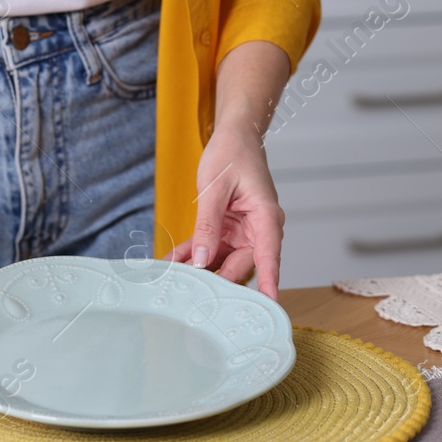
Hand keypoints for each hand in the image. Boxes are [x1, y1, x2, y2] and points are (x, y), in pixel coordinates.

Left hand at [168, 121, 283, 298]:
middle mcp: (258, 228)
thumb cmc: (233, 154)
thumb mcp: (215, 189)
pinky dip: (193, 253)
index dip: (268, 282)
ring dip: (199, 268)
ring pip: (222, 259)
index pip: (268, 256)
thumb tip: (202, 259)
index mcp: (266, 217)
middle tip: (193, 295)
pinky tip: (173, 261)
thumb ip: (208, 226)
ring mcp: (243, 230)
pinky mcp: (228, 228)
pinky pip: (210, 246)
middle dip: (217, 279)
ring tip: (173, 278)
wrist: (234, 136)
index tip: (268, 304)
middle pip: (241, 263)